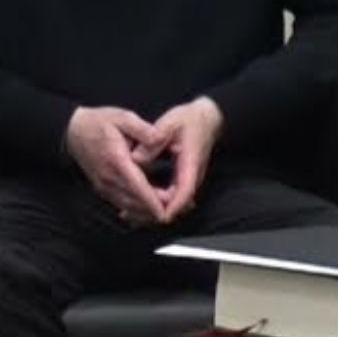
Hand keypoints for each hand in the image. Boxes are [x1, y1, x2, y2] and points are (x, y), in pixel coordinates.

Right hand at [65, 107, 164, 224]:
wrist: (73, 131)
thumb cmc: (100, 122)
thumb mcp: (123, 117)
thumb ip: (143, 129)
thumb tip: (160, 137)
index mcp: (116, 160)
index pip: (137, 186)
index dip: (152, 201)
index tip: (166, 213)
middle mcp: (108, 177)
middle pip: (134, 201)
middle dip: (156, 209)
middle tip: (179, 210)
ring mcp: (104, 185)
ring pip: (127, 206)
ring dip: (147, 213)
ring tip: (170, 212)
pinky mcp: (102, 188)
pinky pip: (120, 204)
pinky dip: (136, 210)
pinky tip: (151, 213)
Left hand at [135, 97, 224, 222]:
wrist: (207, 119)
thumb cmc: (189, 120)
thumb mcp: (169, 124)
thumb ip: (153, 141)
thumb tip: (135, 158)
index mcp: (191, 162)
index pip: (185, 190)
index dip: (174, 205)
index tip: (161, 217)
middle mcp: (193, 176)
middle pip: (180, 203)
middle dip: (158, 213)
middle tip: (133, 217)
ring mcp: (190, 179)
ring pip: (177, 203)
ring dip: (156, 210)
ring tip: (130, 215)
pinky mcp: (184, 180)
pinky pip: (174, 198)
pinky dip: (158, 204)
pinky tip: (138, 207)